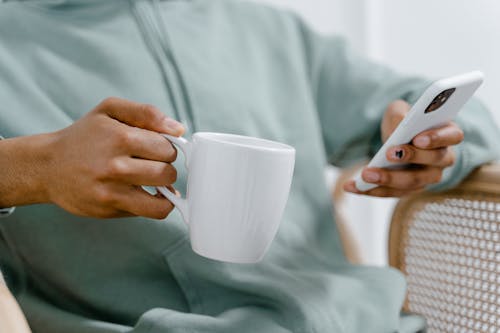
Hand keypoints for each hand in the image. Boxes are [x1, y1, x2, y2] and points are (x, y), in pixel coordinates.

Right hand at [43, 97, 183, 217]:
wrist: (48, 166)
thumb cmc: (85, 137)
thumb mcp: (110, 110)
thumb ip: (146, 113)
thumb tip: (178, 129)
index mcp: (120, 137)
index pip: (167, 147)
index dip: (167, 147)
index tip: (157, 148)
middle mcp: (115, 165)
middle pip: (168, 172)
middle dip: (165, 167)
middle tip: (152, 164)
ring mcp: (111, 190)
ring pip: (163, 195)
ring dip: (164, 188)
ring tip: (153, 181)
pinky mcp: (109, 208)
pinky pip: (151, 212)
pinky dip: (158, 206)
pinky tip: (151, 196)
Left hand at [344, 100, 463, 196]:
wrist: (395, 138)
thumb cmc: (403, 121)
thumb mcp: (399, 111)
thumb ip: (401, 114)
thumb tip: (399, 126)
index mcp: (447, 134)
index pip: (452, 136)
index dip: (437, 138)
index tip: (418, 138)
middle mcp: (443, 159)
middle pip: (432, 162)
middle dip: (410, 158)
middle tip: (388, 153)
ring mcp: (427, 177)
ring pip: (412, 183)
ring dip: (387, 179)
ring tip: (365, 174)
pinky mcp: (409, 190)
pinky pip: (392, 193)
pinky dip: (370, 190)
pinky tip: (351, 186)